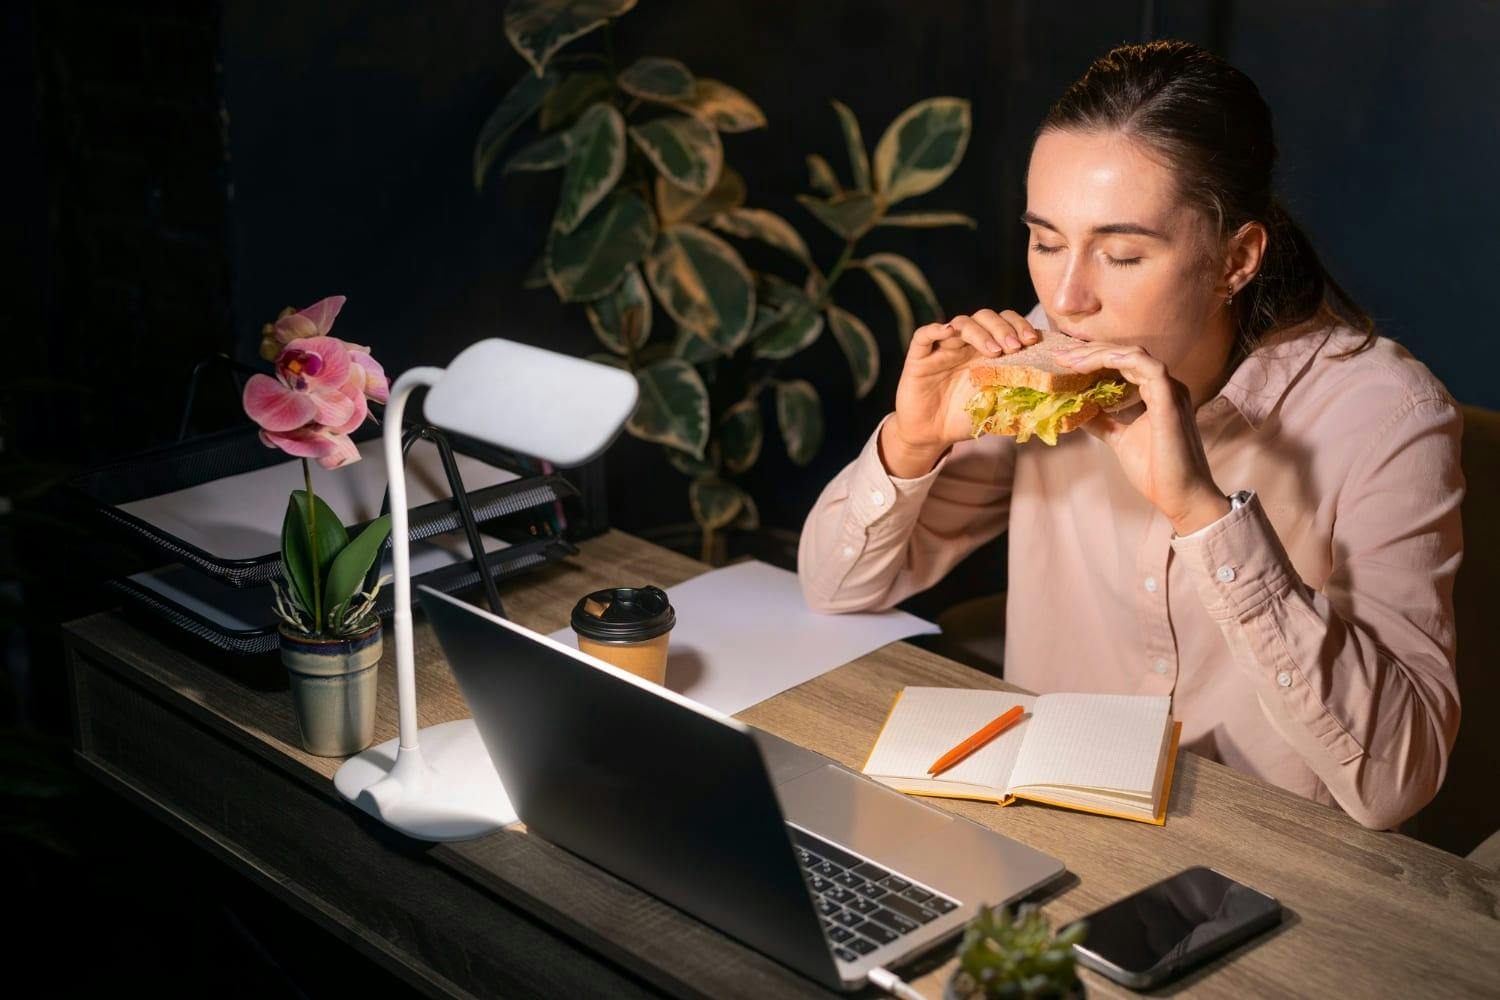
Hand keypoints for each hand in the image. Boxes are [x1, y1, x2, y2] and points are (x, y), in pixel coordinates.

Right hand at [881, 309, 1038, 476]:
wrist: (931, 436)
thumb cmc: (965, 420)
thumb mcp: (998, 409)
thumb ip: (1020, 400)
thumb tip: (1054, 403)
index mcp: (987, 352)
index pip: (1006, 325)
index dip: (1020, 326)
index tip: (1032, 341)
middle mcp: (966, 345)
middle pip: (986, 318)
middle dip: (1004, 328)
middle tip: (1016, 347)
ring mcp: (943, 349)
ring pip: (961, 323)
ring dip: (980, 332)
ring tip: (995, 352)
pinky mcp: (919, 358)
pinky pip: (924, 335)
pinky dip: (935, 329)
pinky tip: (947, 331)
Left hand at [1056, 341, 1228, 534]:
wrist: (1179, 496)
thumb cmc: (1156, 470)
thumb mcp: (1119, 439)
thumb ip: (1102, 422)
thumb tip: (1076, 412)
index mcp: (1156, 392)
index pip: (1123, 363)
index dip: (1093, 358)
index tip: (1064, 361)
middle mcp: (1165, 387)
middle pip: (1125, 354)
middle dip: (1090, 352)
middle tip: (1060, 355)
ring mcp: (1171, 392)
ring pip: (1135, 355)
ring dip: (1101, 354)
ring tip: (1072, 360)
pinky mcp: (1171, 402)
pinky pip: (1150, 369)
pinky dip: (1124, 361)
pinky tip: (1100, 362)